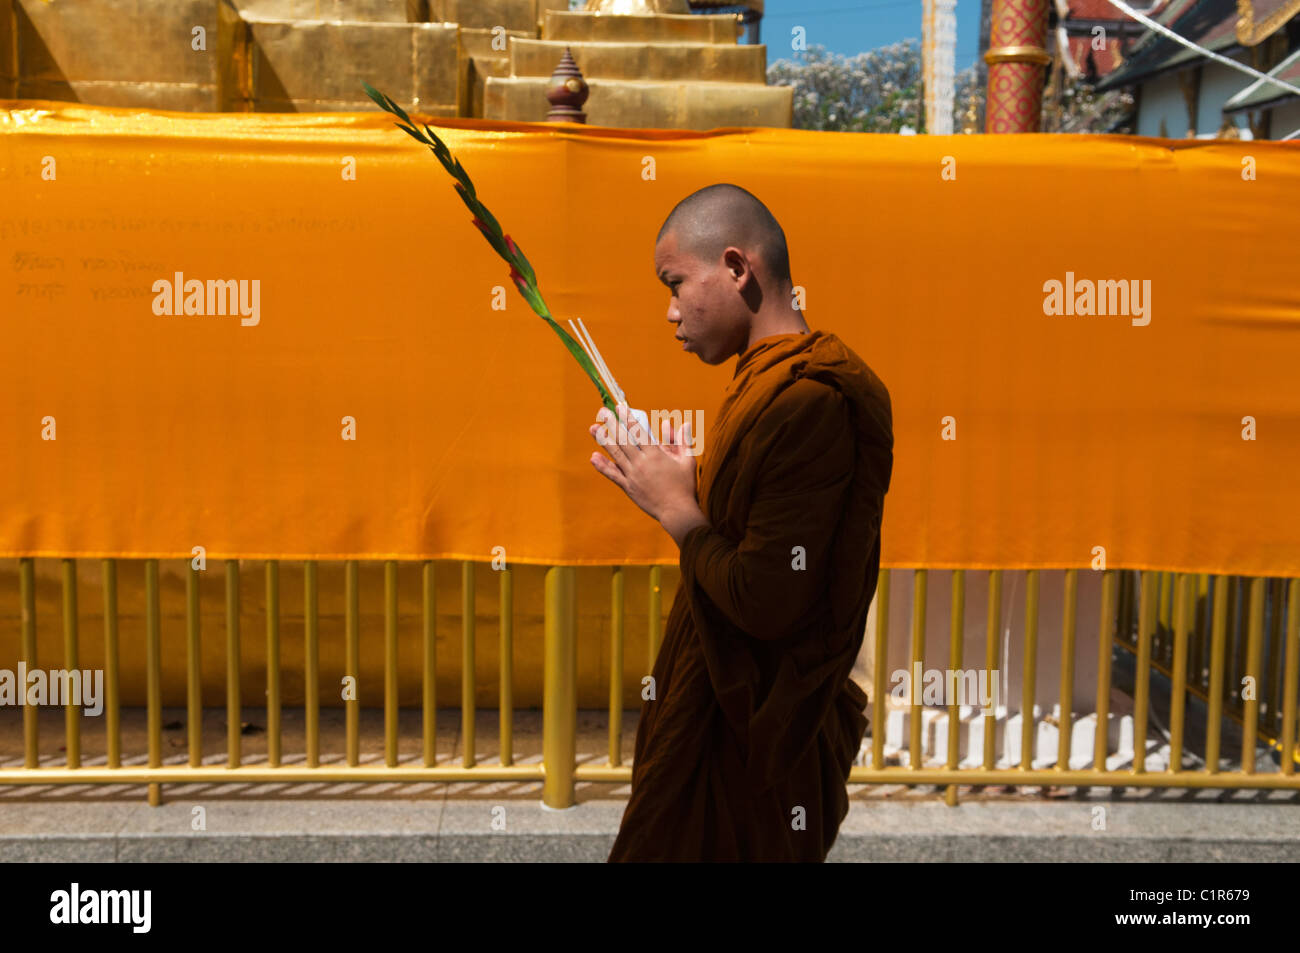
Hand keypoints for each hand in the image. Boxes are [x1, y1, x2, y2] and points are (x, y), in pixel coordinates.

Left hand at [589, 402, 705, 539]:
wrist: (677, 512)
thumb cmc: (685, 485)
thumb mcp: (687, 460)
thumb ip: (682, 441)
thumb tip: (682, 423)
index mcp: (656, 454)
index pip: (638, 431)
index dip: (628, 418)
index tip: (620, 407)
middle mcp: (641, 463)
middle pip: (623, 439)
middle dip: (612, 424)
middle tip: (602, 412)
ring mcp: (633, 476)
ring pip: (615, 454)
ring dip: (603, 440)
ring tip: (593, 428)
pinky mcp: (629, 488)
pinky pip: (613, 475)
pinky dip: (603, 466)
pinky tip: (593, 457)